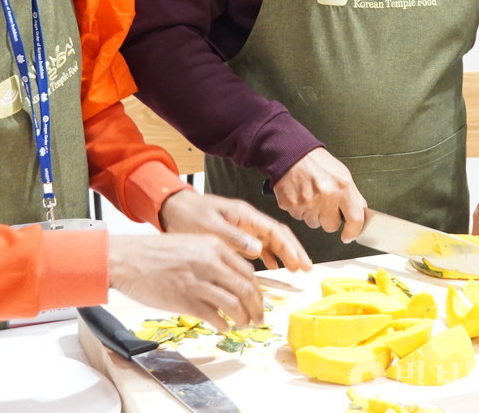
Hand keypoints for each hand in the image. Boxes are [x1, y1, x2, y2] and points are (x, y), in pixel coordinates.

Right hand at [107, 233, 263, 328]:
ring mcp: (198, 283)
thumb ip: (213, 258)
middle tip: (259, 318)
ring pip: (234, 305)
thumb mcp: (191, 245)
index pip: (248, 271)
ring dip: (243, 318)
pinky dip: (223, 325)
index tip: (258, 300)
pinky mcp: (185, 300)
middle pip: (247, 289)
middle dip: (257, 307)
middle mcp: (210, 263)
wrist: (127, 258)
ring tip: (243, 325)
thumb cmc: (155, 253)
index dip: (257, 290)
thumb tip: (232, 279)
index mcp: (214, 247)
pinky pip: (214, 316)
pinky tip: (223, 327)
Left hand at [159, 189, 311, 271]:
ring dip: (284, 254)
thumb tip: (259, 248)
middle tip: (306, 268)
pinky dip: (268, 256)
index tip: (300, 262)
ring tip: (296, 270)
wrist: (172, 208)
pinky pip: (258, 246)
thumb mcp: (209, 226)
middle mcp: (247, 220)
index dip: (290, 247)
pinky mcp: (236, 236)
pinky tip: (272, 267)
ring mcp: (243, 228)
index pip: (275, 230)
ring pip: (270, 241)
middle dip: (294, 251)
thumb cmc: (188, 215)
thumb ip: (234, 237)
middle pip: (278, 235)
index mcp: (244, 215)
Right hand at [272, 147, 367, 243]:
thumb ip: (352, 195)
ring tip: (312, 196)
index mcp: (342, 187)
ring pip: (314, 224)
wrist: (292, 154)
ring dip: (314, 214)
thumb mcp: (342, 174)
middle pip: (331, 226)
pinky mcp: (291, 206)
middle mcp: (326, 196)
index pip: (355, 219)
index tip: (349, 235)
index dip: (353, 231)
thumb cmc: (316, 162)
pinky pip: (299, 218)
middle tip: (326, 204)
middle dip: (329, 218)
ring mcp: (307, 202)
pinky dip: (300, 210)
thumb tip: (359, 211)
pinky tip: (301, 195)